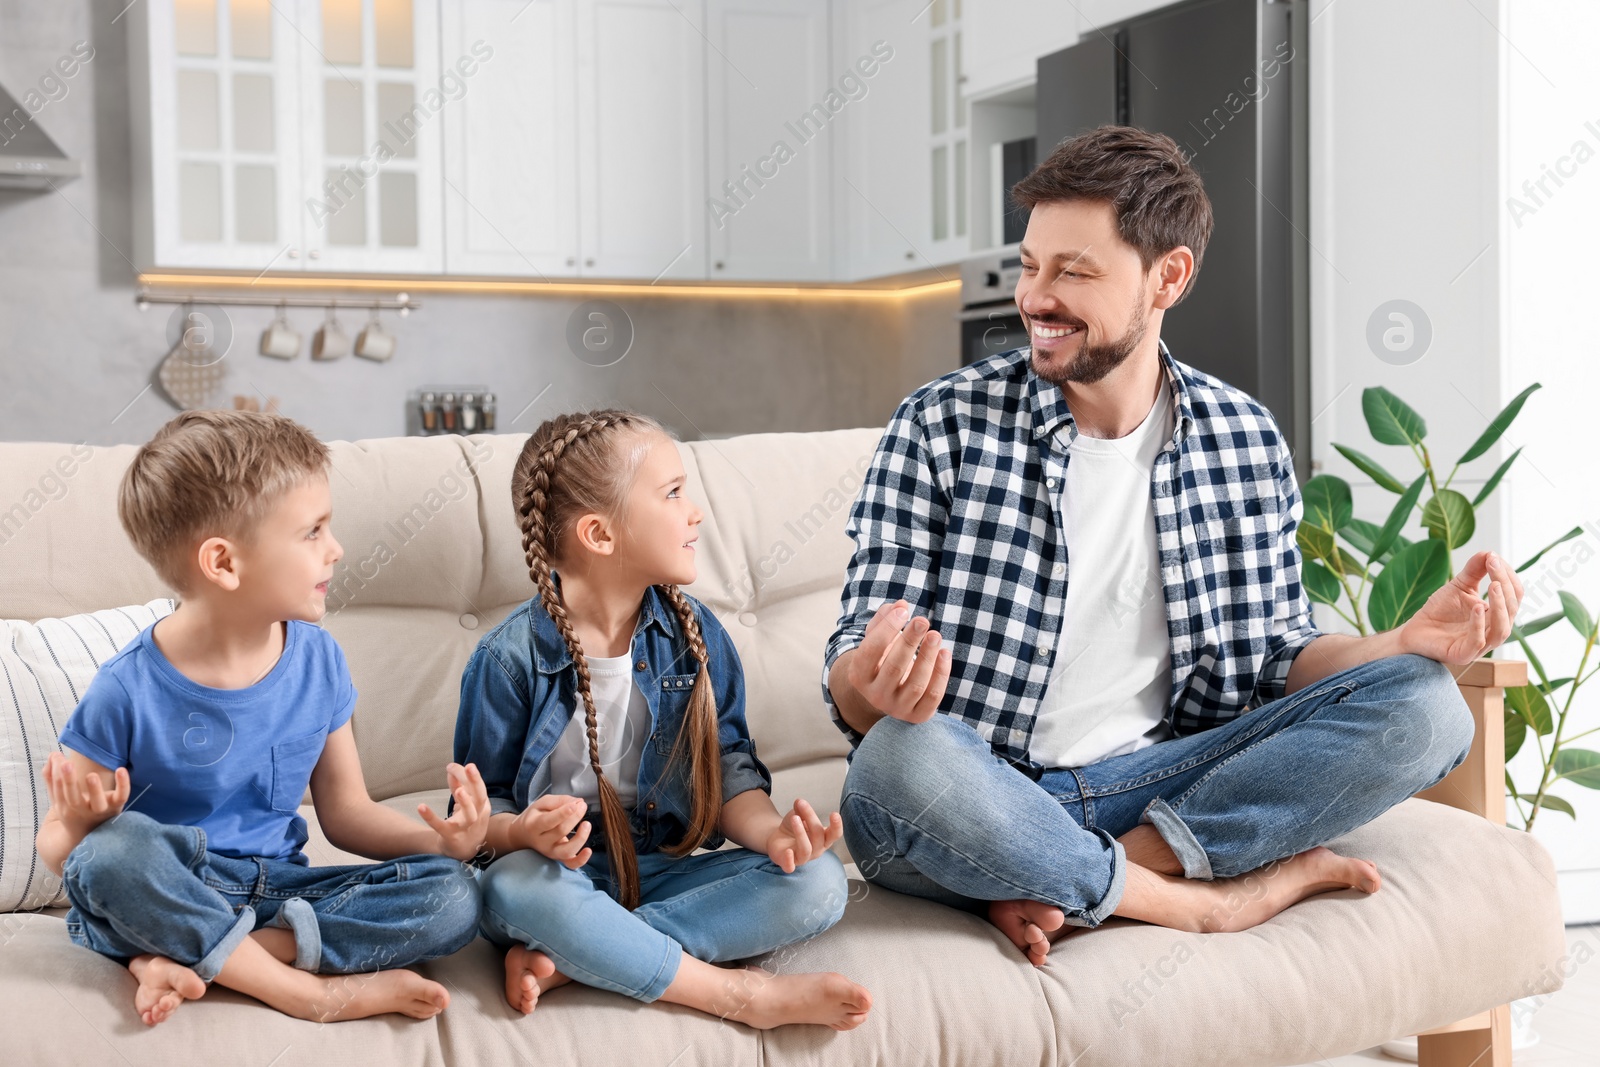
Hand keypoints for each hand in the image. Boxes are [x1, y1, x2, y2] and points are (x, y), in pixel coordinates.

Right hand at [43, 752, 129, 840]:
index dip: (57, 771)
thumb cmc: (74, 812)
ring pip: (97, 803)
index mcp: (65, 806)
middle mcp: (81, 810)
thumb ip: (53, 778)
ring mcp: (100, 810)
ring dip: (94, 789)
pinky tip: (121, 770)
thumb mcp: (59, 799)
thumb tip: (52, 755)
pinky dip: (123, 785)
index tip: (57, 755)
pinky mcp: (116, 807)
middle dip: (68, 780)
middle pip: (72, 797)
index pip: (59, 788)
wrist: (87, 839)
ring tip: (91, 775)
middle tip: (66, 763)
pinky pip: (121, 797)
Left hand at [417, 762, 490, 861]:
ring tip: (458, 790)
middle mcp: (477, 817)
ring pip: (469, 815)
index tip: (462, 765)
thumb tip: (452, 769)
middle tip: (470, 767)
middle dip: (476, 782)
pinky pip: (441, 827)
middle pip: (480, 798)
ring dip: (465, 802)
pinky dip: (431, 817)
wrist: (463, 851)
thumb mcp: (465, 803)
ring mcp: (465, 828)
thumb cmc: (466, 822)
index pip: (479, 788)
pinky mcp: (450, 837)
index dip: (473, 776)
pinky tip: (421, 807)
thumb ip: (459, 786)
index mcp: (482, 806)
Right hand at [510, 794, 592, 868]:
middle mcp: (541, 842)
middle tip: (582, 805)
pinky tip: (589, 850)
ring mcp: (550, 852)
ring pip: (567, 851)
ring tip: (587, 824)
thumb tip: (578, 802)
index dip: (564, 813)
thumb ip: (559, 801)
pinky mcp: (559, 858)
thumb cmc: (535, 816)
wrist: (523, 835)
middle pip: (561, 831)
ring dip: (580, 838)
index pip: (549, 821)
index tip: (576, 804)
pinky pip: (570, 864)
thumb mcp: (542, 803)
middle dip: (575, 817)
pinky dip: (581, 860)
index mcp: (533, 825)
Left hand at [765, 798, 842, 873]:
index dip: (837, 826)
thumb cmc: (794, 827)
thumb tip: (799, 802)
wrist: (778, 839)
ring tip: (794, 818)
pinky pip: (791, 866)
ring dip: (800, 833)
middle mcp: (817, 849)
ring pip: (806, 849)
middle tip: (802, 804)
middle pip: (818, 836)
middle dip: (811, 818)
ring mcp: (804, 858)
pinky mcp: (789, 864)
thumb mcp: (797, 814)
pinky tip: (788, 851)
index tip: (834, 814)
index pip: (835, 834)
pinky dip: (789, 860)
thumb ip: (800, 809)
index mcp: (824, 838)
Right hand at [845, 600, 951, 723]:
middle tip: (922, 620)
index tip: (903, 611)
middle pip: (894, 667)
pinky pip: (933, 696)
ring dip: (927, 656)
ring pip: (916, 683)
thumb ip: (885, 620)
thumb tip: (901, 604)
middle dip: (909, 641)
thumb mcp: (876, 639)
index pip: (871, 650)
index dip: (887, 628)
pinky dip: (941, 674)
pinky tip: (944, 653)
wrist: (885, 695)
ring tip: (935, 635)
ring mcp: (897, 709)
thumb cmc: (881, 660)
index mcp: (859, 675)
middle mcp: (875, 696)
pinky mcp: (917, 716)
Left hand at [1398, 550, 1524, 664]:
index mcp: (1497, 614)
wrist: (1415, 630)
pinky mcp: (1463, 655)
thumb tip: (1490, 552)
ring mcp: (1480, 645)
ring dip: (1500, 607)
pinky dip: (1479, 625)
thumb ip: (1475, 570)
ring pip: (1502, 630)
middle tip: (1493, 566)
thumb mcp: (1459, 586)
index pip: (1514, 595)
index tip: (1493, 557)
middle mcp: (1493, 630)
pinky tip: (1477, 607)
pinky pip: (1478, 642)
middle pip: (1512, 610)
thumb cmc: (1440, 610)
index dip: (1507, 576)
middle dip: (1505, 586)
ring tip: (1492, 586)